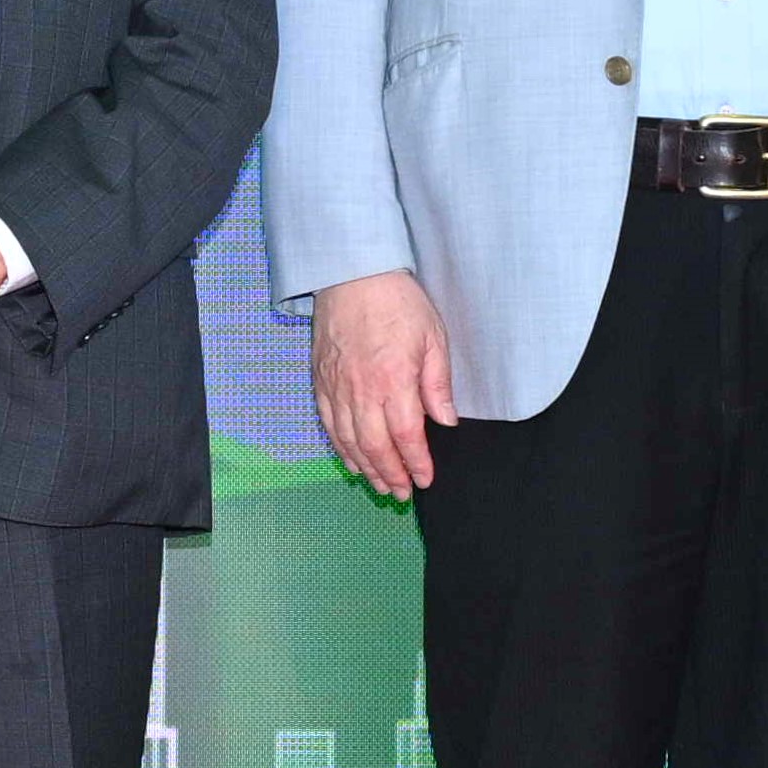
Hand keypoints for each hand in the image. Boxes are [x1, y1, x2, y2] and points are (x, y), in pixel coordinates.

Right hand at [309, 271, 456, 500]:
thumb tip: (445, 421)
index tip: (425, 480)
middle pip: (376, 446)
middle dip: (390, 475)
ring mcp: (338, 387)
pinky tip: (351, 460)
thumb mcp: (433, 338)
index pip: (406, 436)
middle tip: (401, 494)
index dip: (416, 463)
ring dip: (366, 468)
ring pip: (350, 441)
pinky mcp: (321, 381)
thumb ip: (438, 384)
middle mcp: (362, 390)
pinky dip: (340, 447)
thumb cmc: (397, 302)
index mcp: (394, 380)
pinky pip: (329, 424)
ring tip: (379, 485)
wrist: (352, 273)